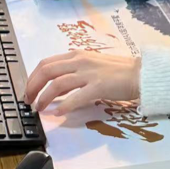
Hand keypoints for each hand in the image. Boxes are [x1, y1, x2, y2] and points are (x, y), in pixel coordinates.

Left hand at [24, 51, 140, 114]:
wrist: (141, 74)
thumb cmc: (118, 71)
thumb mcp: (91, 66)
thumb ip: (73, 74)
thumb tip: (55, 88)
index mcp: (77, 55)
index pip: (46, 63)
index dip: (33, 77)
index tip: (28, 90)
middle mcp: (81, 61)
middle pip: (47, 71)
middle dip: (33, 86)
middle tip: (28, 100)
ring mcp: (90, 73)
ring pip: (57, 83)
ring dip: (45, 97)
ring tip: (40, 108)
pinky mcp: (99, 86)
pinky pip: (77, 96)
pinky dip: (65, 106)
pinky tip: (59, 113)